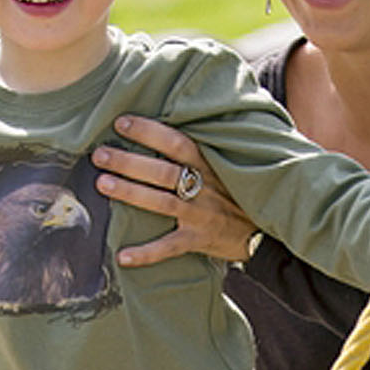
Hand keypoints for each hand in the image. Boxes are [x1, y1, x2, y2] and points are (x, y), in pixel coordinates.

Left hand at [92, 115, 257, 266]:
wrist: (270, 228)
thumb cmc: (242, 189)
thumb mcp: (233, 160)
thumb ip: (208, 142)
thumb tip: (182, 113)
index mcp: (210, 163)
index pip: (177, 142)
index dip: (149, 131)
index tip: (121, 122)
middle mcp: (204, 187)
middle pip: (162, 171)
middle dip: (129, 161)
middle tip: (100, 155)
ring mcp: (200, 214)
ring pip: (160, 203)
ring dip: (130, 193)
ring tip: (102, 184)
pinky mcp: (198, 240)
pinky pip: (169, 248)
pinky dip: (146, 254)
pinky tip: (122, 256)